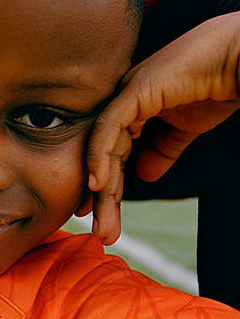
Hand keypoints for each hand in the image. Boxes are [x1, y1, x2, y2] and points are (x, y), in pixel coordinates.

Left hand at [85, 13, 239, 243]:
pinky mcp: (135, 89)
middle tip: (102, 233)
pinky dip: (101, 156)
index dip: (108, 189)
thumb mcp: (186, 128)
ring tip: (100, 221)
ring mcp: (126, 93)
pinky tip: (99, 185)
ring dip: (102, 188)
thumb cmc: (219, 84)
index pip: (112, 154)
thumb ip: (162, 150)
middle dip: (102, 199)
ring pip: (103, 147)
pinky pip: (110, 128)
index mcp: (134, 108)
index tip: (103, 220)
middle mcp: (124, 100)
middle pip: (105, 156)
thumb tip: (143, 175)